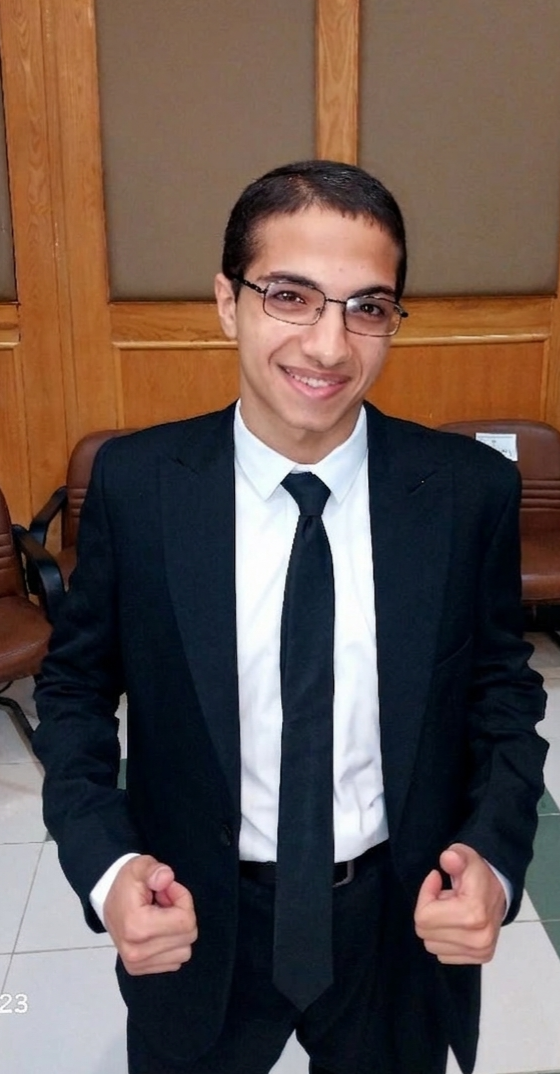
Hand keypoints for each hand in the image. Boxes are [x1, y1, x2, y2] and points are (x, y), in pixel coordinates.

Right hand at [104, 855, 197, 974]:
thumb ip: (154, 870)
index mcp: (137, 927)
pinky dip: (172, 945)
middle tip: (164, 902)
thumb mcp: (139, 866)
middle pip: (188, 936)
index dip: (183, 900)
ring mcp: (137, 964)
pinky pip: (175, 961)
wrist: (107, 902)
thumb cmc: (126, 884)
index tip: (168, 890)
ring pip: (184, 951)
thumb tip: (167, 878)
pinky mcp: (139, 970)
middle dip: (182, 914)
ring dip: (178, 932)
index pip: (185, 921)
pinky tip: (158, 931)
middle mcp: (136, 952)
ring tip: (161, 917)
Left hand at [414, 843, 505, 964]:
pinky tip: (455, 924)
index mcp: (474, 914)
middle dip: (430, 912)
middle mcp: (479, 939)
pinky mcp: (480, 957)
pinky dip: (444, 939)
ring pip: (431, 945)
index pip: (424, 917)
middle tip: (445, 898)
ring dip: (436, 926)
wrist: (501, 889)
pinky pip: (443, 954)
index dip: (425, 896)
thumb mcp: (466, 857)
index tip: (436, 881)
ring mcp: (480, 951)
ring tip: (451, 910)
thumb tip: (448, 859)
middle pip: (425, 932)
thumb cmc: (478, 873)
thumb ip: (456, 857)